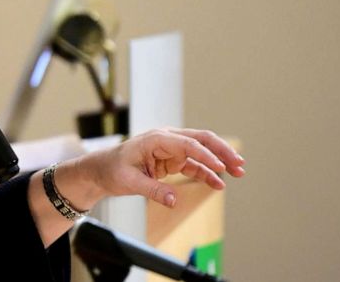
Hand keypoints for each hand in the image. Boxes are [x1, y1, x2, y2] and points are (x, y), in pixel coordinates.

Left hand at [80, 127, 244, 207]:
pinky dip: (206, 173)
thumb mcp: (129, 181)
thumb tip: (173, 201)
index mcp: (156, 138)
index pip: (188, 144)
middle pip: (200, 140)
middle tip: (239, 164)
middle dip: (221, 151)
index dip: (206, 155)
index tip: (221, 168)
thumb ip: (152, 190)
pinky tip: (218, 183)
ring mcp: (170, 149)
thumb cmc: (111, 170)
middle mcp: (166, 139)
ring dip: (218, 161)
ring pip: (200, 151)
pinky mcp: (171, 160)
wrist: (100, 170)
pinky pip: (193, 165)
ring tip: (238, 173)